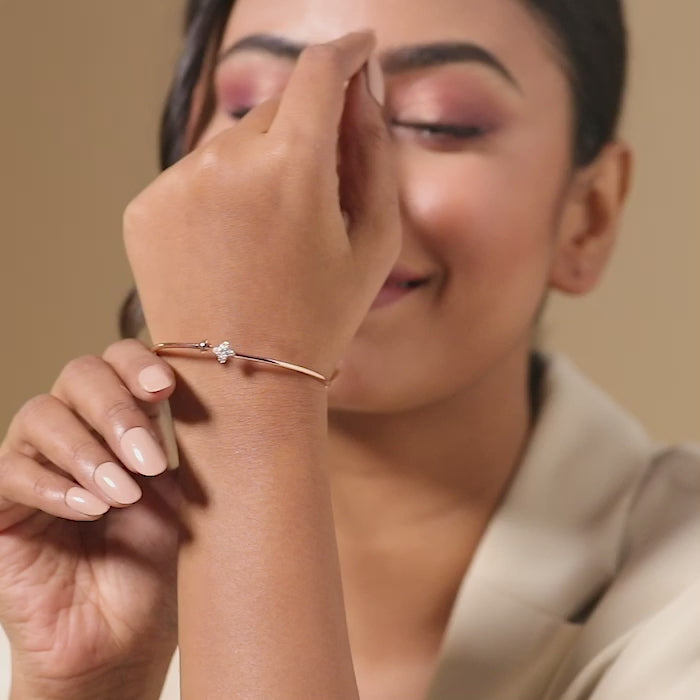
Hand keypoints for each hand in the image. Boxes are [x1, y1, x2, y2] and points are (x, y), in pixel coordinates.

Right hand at [0, 339, 178, 695]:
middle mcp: (78, 430)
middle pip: (78, 374)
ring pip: (41, 415)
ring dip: (88, 451)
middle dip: (116, 409)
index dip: (137, 363)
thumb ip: (178, 441)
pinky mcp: (2, 506)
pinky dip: (54, 485)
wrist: (127, 634)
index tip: (165, 389)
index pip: (117, 360)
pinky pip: (10, 472)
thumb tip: (193, 390)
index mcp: (124, 419)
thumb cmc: (160, 560)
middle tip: (148, 459)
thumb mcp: (182, 493)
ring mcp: (36, 464)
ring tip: (123, 496)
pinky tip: (89, 509)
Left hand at [123, 30, 399, 381]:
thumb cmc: (319, 319)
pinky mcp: (145, 206)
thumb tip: (359, 90)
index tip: (359, 50)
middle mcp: (225, 163)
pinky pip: (195, 174)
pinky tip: (234, 244)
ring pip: (232, 142)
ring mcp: (176, 184)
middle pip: (276, 108)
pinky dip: (221, 193)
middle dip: (306, 131)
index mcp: (293, 169)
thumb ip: (375, 152)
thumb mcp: (375, 242)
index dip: (346, 52)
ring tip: (272, 234)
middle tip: (322, 185)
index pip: (320, 71)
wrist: (242, 383)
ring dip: (260, 165)